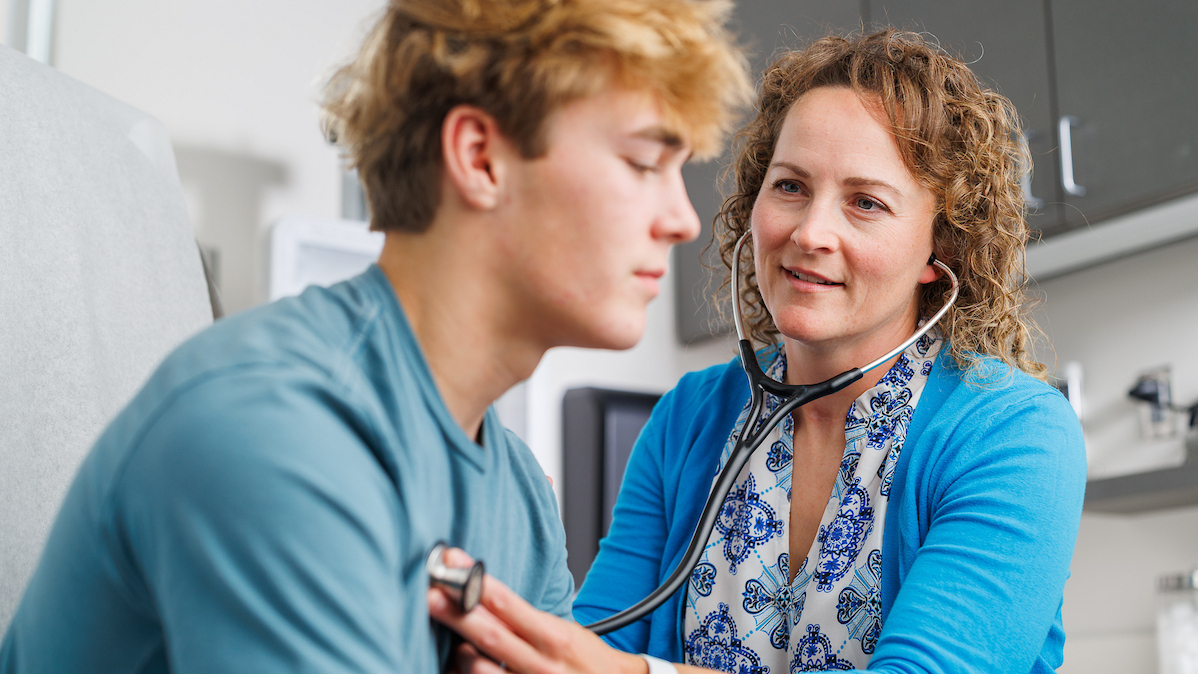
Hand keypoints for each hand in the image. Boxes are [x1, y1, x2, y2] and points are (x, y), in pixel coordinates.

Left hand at [427, 548, 645, 673]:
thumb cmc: (585, 659)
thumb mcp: (563, 631)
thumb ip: (526, 619)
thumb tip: (484, 597)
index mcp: (555, 636)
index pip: (508, 604)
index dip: (477, 583)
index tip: (453, 562)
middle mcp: (542, 663)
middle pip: (489, 635)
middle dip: (456, 612)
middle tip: (429, 593)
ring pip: (479, 668)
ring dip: (460, 651)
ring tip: (454, 638)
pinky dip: (466, 673)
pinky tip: (459, 663)